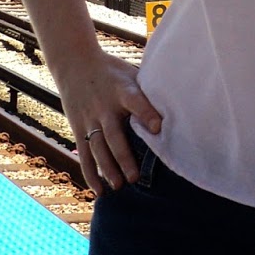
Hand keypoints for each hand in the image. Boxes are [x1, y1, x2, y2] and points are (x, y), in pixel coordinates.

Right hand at [58, 51, 161, 194]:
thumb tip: (180, 102)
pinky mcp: (78, 128)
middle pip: (113, 135)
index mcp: (122, 90)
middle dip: (123, 157)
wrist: (74, 63)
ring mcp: (89, 119)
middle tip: (135, 178)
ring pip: (97, 148)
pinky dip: (90, 173)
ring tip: (118, 186)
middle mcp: (104, 107)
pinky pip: (84, 154)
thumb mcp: (131, 73)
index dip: (146, 113)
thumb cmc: (112, 71)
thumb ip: (148, 91)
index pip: (135, 101)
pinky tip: (99, 190)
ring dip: (107, 168)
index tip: (158, 128)